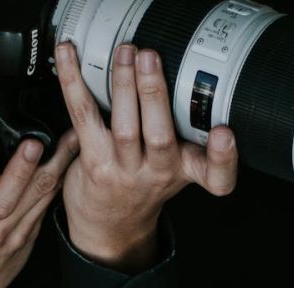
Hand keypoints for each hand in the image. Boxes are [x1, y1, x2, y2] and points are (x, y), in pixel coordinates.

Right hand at [0, 130, 79, 287]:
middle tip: (73, 130)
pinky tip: (65, 166)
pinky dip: (55, 184)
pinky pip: (45, 207)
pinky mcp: (30, 240)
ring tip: (76, 140)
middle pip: (35, 193)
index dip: (19, 171)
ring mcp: (19, 239)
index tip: (33, 144)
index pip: (0, 198)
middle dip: (57, 158)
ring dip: (63, 168)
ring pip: (46, 198)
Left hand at [54, 43, 238, 272]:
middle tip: (150, 58)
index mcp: (186, 171)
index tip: (224, 133)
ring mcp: (124, 170)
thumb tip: (172, 70)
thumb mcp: (175, 166)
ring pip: (124, 127)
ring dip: (122, 85)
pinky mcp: (94, 162)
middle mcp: (158, 172)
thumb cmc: (142, 185)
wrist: (110, 227)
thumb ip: (183, 131)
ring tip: (123, 55)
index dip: (223, 156)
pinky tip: (68, 57)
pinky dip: (74, 82)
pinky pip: (84, 116)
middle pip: (160, 136)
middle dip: (154, 93)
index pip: (216, 176)